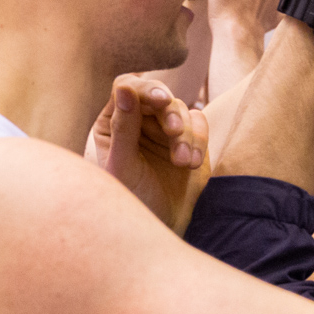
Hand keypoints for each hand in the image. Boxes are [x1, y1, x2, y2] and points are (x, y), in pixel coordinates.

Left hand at [90, 74, 209, 233]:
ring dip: (186, 134)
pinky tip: (192, 164)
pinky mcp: (190, 137)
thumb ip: (123, 128)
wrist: (164, 226)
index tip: (161, 101)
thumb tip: (124, 88)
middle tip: (175, 132)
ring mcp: (164, 128)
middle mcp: (138, 119)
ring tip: (183, 163)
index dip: (144, 89)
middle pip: (157, 95)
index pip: (126, 88)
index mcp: (113, 122)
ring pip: (181, 109)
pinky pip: (199, 123)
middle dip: (170, 113)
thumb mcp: (123, 166)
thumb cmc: (134, 200)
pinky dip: (199, 141)